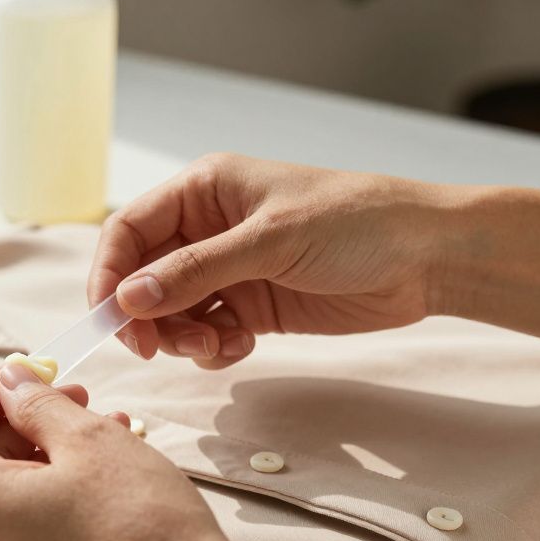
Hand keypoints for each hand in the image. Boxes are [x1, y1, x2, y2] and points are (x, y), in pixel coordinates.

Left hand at [0, 363, 328, 540]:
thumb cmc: (139, 523)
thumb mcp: (87, 438)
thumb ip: (36, 402)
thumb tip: (11, 381)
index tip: (29, 370)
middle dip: (25, 420)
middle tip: (77, 396)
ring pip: (6, 494)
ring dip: (48, 453)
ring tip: (107, 428)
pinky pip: (24, 530)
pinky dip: (53, 493)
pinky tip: (104, 474)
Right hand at [90, 153, 453, 367]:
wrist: (429, 258)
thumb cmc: (357, 223)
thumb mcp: (271, 240)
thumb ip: (197, 270)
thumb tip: (130, 298)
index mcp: (204, 191)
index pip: (129, 231)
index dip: (110, 274)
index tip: (110, 319)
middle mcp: (208, 229)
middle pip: (143, 277)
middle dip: (144, 315)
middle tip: (155, 349)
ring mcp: (229, 269)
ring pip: (171, 311)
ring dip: (180, 336)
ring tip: (216, 344)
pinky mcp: (252, 305)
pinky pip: (207, 331)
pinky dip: (212, 346)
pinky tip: (242, 345)